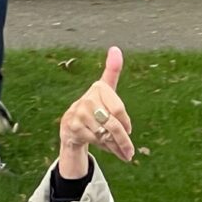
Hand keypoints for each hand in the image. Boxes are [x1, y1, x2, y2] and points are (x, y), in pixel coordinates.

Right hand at [58, 46, 134, 175]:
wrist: (71, 124)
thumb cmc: (94, 106)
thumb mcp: (104, 89)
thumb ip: (112, 70)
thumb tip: (116, 48)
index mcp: (99, 88)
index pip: (119, 109)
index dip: (126, 122)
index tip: (128, 129)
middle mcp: (88, 99)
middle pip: (114, 125)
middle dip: (124, 141)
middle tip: (131, 152)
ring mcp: (80, 114)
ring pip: (106, 135)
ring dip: (116, 147)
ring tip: (123, 153)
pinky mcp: (75, 128)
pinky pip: (97, 141)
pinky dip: (105, 147)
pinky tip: (106, 147)